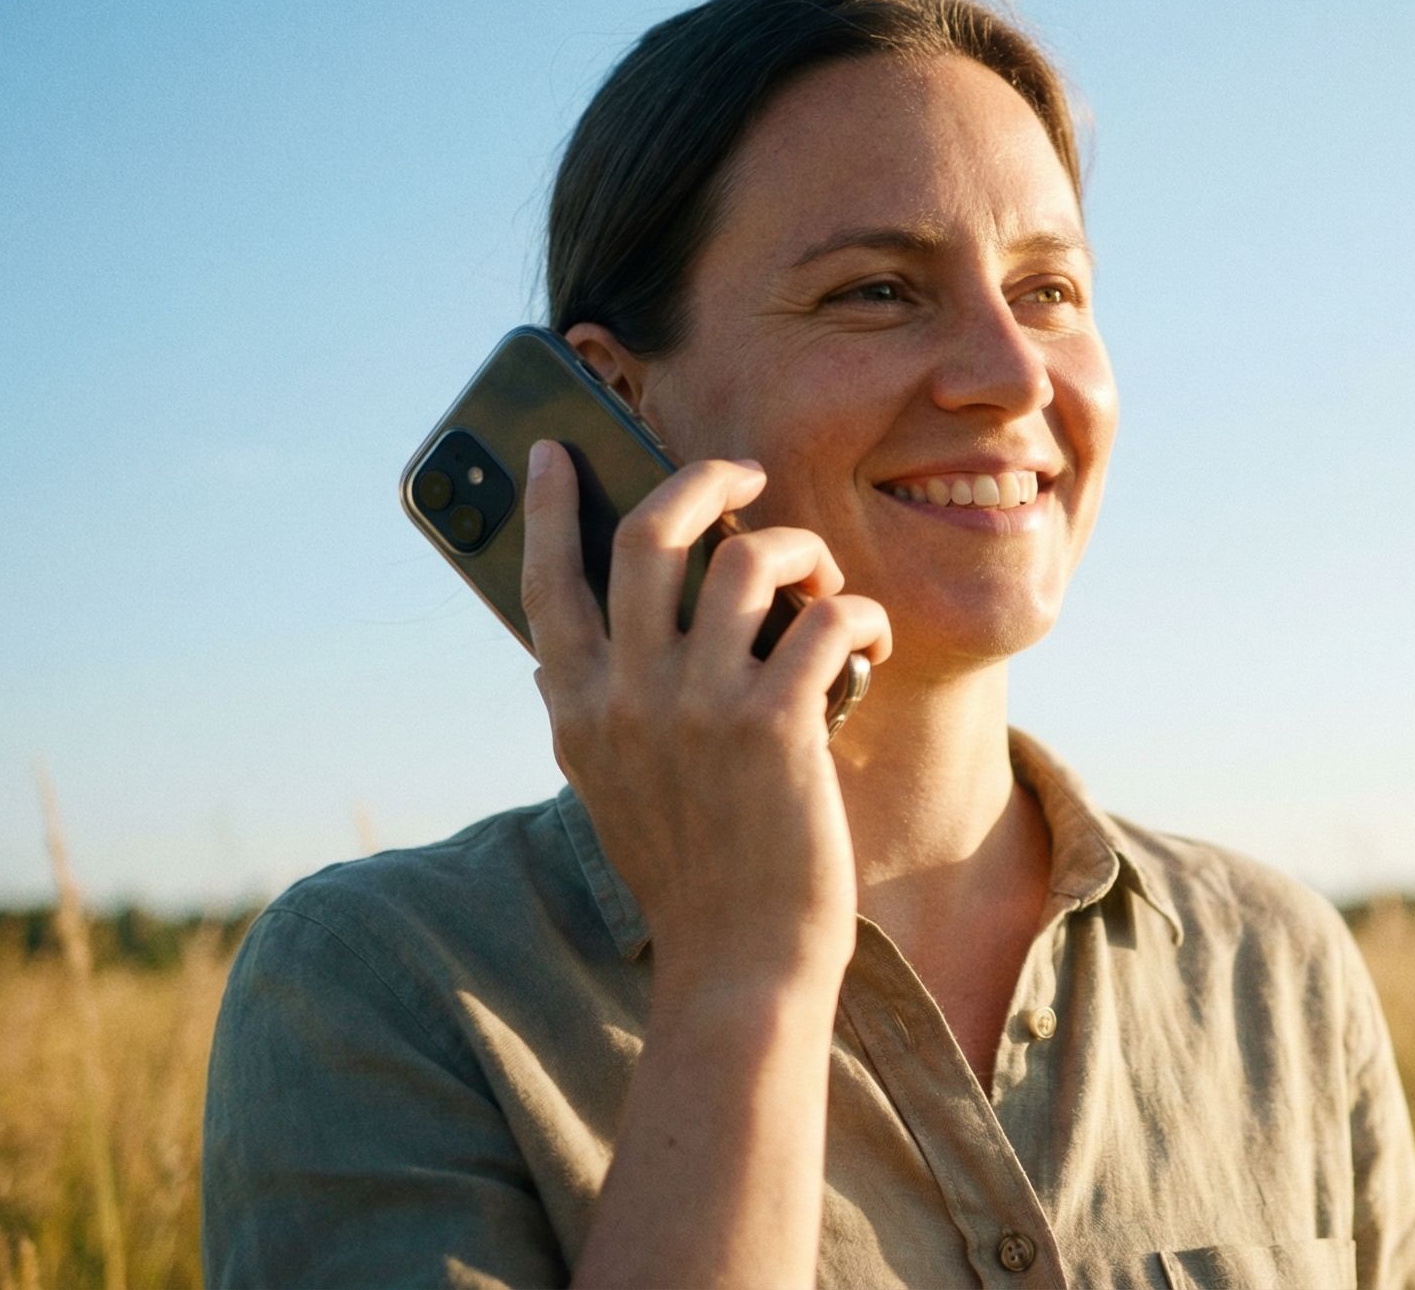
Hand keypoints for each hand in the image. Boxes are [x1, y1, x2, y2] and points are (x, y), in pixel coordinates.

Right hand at [518, 440, 890, 994]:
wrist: (738, 964)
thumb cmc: (691, 872)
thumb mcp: (612, 789)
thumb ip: (593, 712)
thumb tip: (569, 644)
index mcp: (578, 710)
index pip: (547, 583)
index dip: (545, 506)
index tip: (553, 450)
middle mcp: (628, 697)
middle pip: (649, 534)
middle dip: (703, 480)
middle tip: (743, 476)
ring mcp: (700, 708)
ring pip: (748, 560)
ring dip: (800, 550)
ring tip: (822, 580)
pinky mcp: (776, 726)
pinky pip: (828, 619)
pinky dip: (860, 616)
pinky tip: (870, 640)